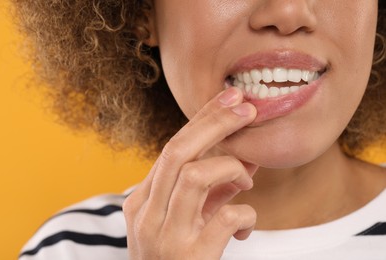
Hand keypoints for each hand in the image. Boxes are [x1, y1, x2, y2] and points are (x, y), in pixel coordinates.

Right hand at [123, 87, 257, 259]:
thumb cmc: (177, 259)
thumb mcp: (185, 220)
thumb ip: (210, 191)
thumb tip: (245, 160)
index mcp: (142, 201)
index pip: (172, 147)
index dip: (202, 119)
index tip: (229, 98)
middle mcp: (147, 214)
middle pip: (178, 151)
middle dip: (215, 123)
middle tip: (245, 108)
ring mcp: (165, 236)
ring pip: (193, 175)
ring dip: (229, 169)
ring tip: (247, 180)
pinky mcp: (190, 257)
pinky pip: (224, 219)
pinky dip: (244, 215)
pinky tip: (244, 228)